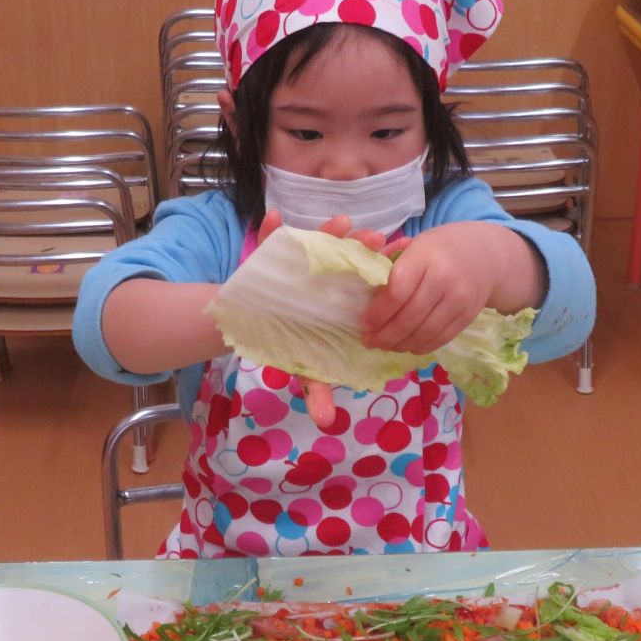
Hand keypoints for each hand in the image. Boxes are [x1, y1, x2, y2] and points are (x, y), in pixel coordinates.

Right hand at [257, 212, 384, 427]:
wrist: (248, 325)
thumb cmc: (286, 344)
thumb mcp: (304, 369)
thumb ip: (317, 390)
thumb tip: (328, 421)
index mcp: (339, 299)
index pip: (361, 282)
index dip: (377, 274)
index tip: (392, 266)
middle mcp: (323, 276)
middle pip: (345, 257)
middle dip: (359, 246)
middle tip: (377, 239)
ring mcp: (296, 263)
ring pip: (314, 242)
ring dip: (327, 231)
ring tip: (342, 222)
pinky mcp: (267, 255)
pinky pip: (269, 237)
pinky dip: (271, 227)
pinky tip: (275, 219)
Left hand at [363, 222, 544, 354]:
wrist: (485, 255)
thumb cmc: (440, 249)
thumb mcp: (415, 247)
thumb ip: (391, 269)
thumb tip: (365, 299)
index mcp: (425, 258)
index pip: (396, 292)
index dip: (378, 313)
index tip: (364, 323)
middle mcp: (444, 280)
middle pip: (408, 318)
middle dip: (384, 335)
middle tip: (369, 341)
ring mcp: (459, 301)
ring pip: (423, 333)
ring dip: (400, 344)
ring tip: (385, 346)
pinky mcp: (467, 317)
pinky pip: (440, 338)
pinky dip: (420, 346)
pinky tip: (407, 346)